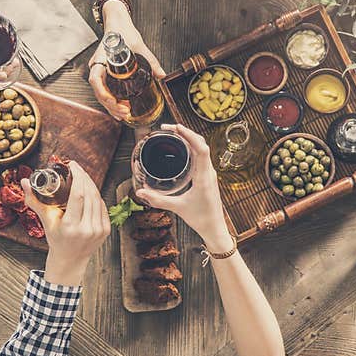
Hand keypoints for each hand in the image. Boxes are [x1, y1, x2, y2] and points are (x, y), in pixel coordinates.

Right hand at [21, 161, 110, 284]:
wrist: (70, 260)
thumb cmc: (56, 239)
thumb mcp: (45, 221)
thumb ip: (34, 200)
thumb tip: (24, 182)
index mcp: (70, 226)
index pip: (78, 196)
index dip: (77, 177)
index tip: (72, 166)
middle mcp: (86, 229)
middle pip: (89, 194)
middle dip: (84, 177)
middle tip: (77, 168)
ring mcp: (98, 230)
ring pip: (97, 199)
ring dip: (91, 184)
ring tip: (82, 176)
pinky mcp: (105, 230)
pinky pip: (102, 206)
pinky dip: (96, 195)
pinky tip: (90, 189)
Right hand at [88, 5, 164, 120]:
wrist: (118, 23)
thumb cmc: (123, 32)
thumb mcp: (139, 46)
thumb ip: (151, 61)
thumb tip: (162, 75)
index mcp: (102, 58)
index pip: (95, 79)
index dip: (103, 93)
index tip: (114, 101)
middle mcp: (97, 66)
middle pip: (98, 91)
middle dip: (110, 104)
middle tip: (125, 112)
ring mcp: (100, 70)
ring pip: (100, 93)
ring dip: (110, 105)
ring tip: (123, 115)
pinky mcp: (105, 73)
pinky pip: (105, 89)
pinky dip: (111, 100)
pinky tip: (120, 108)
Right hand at [134, 124, 233, 252]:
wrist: (215, 228)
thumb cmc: (200, 219)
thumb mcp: (177, 208)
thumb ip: (158, 200)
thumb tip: (140, 192)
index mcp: (204, 177)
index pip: (201, 149)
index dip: (189, 136)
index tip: (176, 128)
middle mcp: (209, 172)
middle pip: (201, 144)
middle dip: (186, 133)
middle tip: (168, 128)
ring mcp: (210, 173)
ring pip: (202, 149)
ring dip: (189, 138)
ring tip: (173, 133)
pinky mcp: (208, 176)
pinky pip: (201, 156)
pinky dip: (191, 148)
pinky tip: (181, 149)